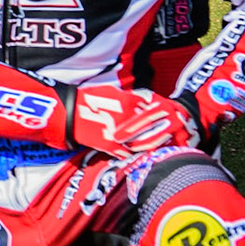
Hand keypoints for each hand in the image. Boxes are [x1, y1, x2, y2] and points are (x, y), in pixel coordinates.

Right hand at [70, 84, 200, 157]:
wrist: (68, 114)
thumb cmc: (86, 100)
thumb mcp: (109, 91)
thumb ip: (128, 96)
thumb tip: (144, 100)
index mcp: (127, 102)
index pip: (153, 106)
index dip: (164, 110)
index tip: (173, 112)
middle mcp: (126, 118)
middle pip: (153, 125)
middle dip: (166, 126)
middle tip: (176, 128)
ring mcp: (119, 134)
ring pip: (144, 141)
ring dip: (156, 142)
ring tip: (165, 142)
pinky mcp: (111, 146)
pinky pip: (129, 153)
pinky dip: (138, 154)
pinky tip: (145, 154)